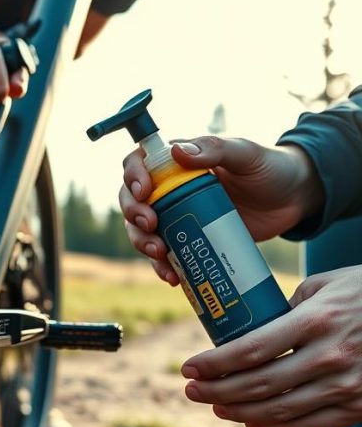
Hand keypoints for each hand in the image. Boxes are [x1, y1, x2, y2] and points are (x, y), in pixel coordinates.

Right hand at [118, 136, 323, 284]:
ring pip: (141, 230)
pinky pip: (164, 256)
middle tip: (151, 225)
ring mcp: (177, 217)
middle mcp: (170, 189)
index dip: (132, 176)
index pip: (138, 163)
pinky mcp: (189, 241)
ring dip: (142, 243)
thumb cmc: (270, 169)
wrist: (294, 201)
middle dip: (134, 215)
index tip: (144, 192)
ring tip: (160, 253)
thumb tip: (176, 152)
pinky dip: (162, 267)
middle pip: (132, 200)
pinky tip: (172, 275)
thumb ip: (214, 150)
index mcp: (177, 162)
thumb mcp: (245, 154)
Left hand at [181, 265, 361, 426]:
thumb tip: (248, 331)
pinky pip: (310, 425)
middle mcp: (330, 356)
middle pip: (259, 383)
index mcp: (317, 320)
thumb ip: (286, 308)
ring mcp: (348, 385)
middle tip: (191, 389)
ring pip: (280, 409)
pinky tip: (252, 422)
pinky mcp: (360, 406)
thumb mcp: (325, 286)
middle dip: (217, 390)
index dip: (214, 363)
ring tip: (216, 405)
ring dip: (240, 411)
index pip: (251, 349)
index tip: (188, 367)